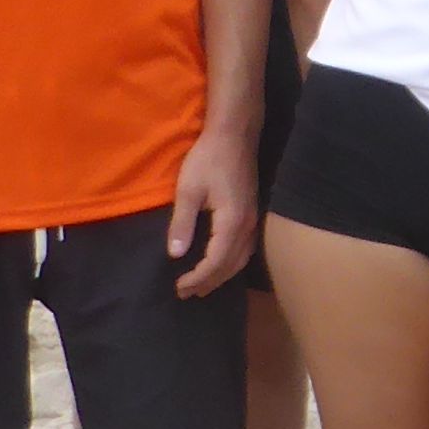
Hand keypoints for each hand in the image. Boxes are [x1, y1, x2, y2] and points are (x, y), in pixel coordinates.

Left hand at [171, 127, 257, 297]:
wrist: (234, 135)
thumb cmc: (208, 159)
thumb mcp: (188, 190)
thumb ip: (182, 224)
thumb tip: (175, 254)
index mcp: (231, 222)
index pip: (216, 261)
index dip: (198, 278)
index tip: (179, 287)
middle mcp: (247, 226)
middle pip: (231, 265)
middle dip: (209, 282)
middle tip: (187, 293)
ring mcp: (253, 220)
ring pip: (241, 259)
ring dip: (222, 275)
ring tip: (202, 285)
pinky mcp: (252, 213)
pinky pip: (245, 248)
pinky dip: (232, 262)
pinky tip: (221, 263)